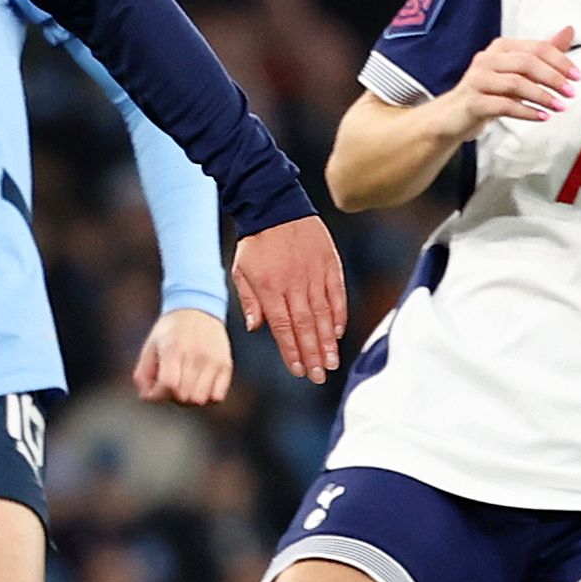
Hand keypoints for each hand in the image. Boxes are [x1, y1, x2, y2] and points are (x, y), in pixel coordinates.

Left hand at [133, 307, 234, 405]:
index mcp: (173, 350)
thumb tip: (147, 396)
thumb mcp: (150, 346)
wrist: (198, 308)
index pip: (168, 385)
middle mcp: (195, 356)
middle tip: (171, 383)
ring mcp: (212, 361)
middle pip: (183, 396)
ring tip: (186, 384)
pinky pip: (217, 396)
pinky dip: (207, 395)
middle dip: (172, 396)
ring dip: (190, 397)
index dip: (159, 393)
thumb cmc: (171, 329)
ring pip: (200, 399)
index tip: (156, 388)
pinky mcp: (225, 365)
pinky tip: (201, 383)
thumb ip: (143, 373)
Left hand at [231, 215, 346, 384]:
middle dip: (313, 355)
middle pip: (305, 326)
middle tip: (320, 376)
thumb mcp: (241, 271)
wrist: (275, 204)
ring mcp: (313, 273)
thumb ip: (250, 301)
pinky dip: (339, 313)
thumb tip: (258, 328)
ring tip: (332, 362)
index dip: (292, 352)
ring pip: (323, 314)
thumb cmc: (256, 242)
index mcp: (270, 288)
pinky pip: (336, 293)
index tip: (299, 370)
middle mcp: (293, 284)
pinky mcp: (328, 263)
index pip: (283, 328)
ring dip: (327, 341)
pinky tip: (338, 332)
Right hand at [440, 28, 577, 136]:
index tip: (578, 77)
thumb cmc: (488, 92)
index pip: (536, 48)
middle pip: (527, 63)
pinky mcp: (473, 101)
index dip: (560, 61)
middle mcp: (487, 59)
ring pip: (516, 83)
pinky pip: (504, 105)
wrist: (453, 116)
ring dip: (542, 96)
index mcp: (501, 47)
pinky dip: (526, 112)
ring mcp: (478, 79)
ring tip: (560, 107)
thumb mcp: (517, 71)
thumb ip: (543, 53)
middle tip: (571, 92)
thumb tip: (569, 31)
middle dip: (553, 78)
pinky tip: (541, 117)